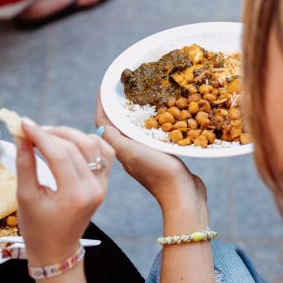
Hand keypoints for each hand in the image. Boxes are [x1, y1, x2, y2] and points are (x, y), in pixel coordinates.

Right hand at [15, 123, 114, 266]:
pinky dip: (88, 142)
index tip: (22, 124)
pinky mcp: (104, 184)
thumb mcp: (25, 197)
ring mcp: (102, 186)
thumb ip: (24, 164)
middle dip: (51, 133)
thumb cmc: (37, 228)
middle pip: (76, 146)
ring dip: (70, 135)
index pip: (59, 154)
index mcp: (74, 196)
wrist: (57, 250)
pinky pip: (103, 153)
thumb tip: (21, 134)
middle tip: (30, 130)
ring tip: (48, 135)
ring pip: (93, 145)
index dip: (40, 135)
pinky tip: (69, 142)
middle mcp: (94, 189)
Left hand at [96, 92, 206, 212]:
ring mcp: (145, 155)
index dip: (102, 104)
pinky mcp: (161, 156)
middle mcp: (130, 152)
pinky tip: (162, 114)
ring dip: (134, 113)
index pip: (104, 124)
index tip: (104, 86)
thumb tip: (99, 125)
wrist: (182, 196)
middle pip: (117, 125)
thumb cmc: (157, 173)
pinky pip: (152, 135)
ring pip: (134, 129)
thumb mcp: (132, 152)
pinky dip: (151, 122)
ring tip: (140, 96)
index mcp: (120, 149)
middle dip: (117, 106)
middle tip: (123, 87)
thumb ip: (114, 139)